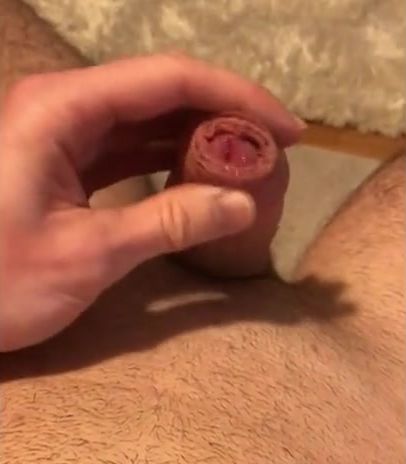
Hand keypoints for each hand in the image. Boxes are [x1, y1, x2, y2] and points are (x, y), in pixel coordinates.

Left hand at [0, 53, 302, 350]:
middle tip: (274, 152)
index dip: (237, 96)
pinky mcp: (60, 164)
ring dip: (198, 139)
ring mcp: (59, 135)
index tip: (287, 131)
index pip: (168, 80)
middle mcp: (61, 107)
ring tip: (247, 165)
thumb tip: (243, 205)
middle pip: (159, 93)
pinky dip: (167, 163)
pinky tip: (201, 179)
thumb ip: (169, 223)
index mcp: (60, 110)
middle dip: (222, 117)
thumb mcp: (89, 256)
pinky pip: (126, 150)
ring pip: (145, 120)